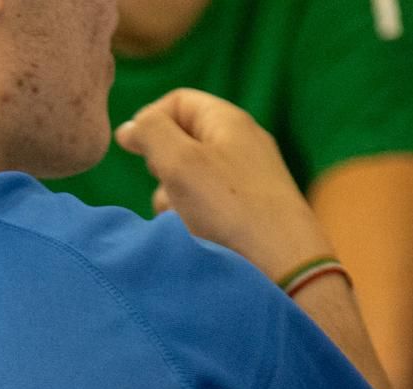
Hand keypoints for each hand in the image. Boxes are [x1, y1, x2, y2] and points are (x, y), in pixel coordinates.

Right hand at [115, 89, 331, 281]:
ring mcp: (247, 179)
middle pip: (181, 143)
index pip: (177, 102)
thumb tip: (132, 126)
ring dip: (174, 199)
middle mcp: (240, 145)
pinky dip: (194, 218)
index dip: (148, 119)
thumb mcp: (180, 160)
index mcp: (227, 121)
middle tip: (166, 190)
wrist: (283, 263)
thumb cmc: (229, 208)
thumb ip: (151, 133)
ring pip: (190, 179)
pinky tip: (199, 237)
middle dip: (161, 168)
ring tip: (184, 222)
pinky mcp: (249, 211)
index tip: (130, 149)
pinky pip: (207, 205)